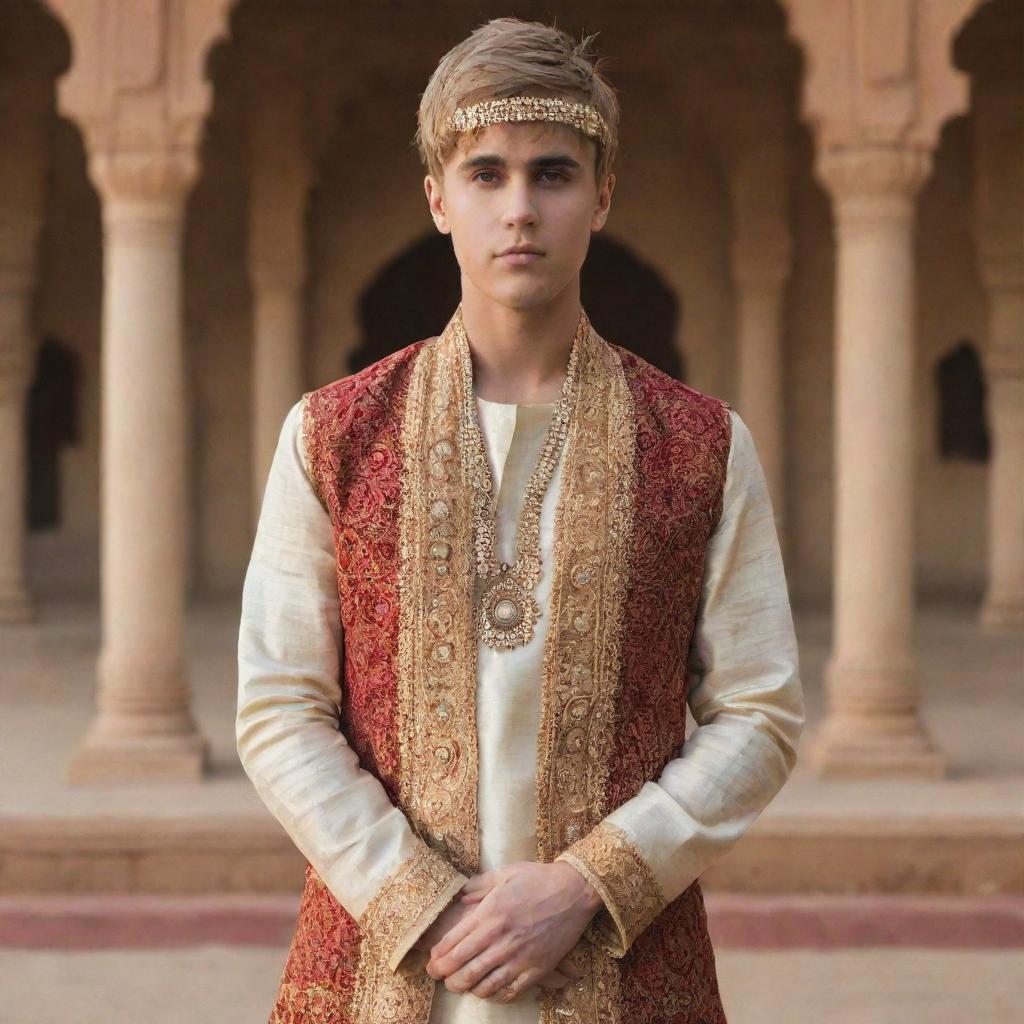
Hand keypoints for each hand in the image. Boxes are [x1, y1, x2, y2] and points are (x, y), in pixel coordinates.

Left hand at [425, 861, 601, 1002]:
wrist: (575, 891)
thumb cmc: (538, 879)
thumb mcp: (505, 873)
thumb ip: (479, 885)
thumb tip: (460, 896)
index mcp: (490, 914)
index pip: (453, 944)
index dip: (438, 958)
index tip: (432, 962)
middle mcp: (501, 938)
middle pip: (462, 968)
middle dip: (445, 976)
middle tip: (440, 977)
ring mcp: (519, 957)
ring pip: (482, 984)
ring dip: (465, 987)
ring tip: (460, 984)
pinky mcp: (536, 969)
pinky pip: (508, 991)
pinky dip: (493, 994)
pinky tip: (487, 989)